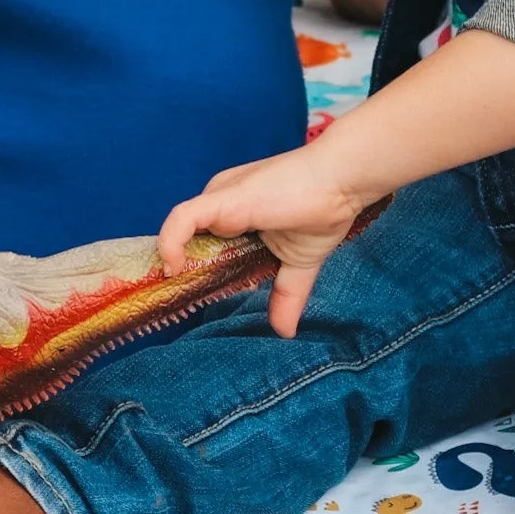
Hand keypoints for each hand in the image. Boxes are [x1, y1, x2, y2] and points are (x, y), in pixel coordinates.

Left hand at [158, 146, 373, 336]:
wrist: (343, 181)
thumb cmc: (324, 209)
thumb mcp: (299, 264)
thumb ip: (286, 295)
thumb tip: (285, 332)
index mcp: (235, 213)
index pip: (202, 241)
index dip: (194, 268)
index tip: (193, 295)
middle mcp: (222, 203)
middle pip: (187, 239)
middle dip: (179, 270)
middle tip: (178, 301)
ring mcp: (220, 199)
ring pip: (179, 231)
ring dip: (172, 261)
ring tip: (174, 290)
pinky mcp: (222, 199)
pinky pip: (181, 220)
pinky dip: (170, 244)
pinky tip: (175, 268)